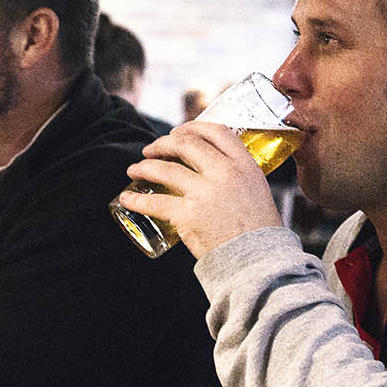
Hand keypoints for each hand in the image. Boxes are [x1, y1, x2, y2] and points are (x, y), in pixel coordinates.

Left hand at [118, 122, 282, 258]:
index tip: (179, 132)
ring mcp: (204, 192)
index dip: (193, 127)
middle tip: (151, 150)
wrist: (260, 259)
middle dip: (163, 144)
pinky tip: (127, 199)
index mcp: (244, 165)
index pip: (217, 132)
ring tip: (134, 170)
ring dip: (144, 167)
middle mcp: (224, 173)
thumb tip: (215, 171)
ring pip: (164, 169)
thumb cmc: (260, 231)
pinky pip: (155, 203)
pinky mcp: (188, 215)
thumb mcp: (257, 191)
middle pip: (186, 144)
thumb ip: (237, 177)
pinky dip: (136, 200)